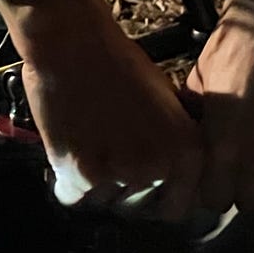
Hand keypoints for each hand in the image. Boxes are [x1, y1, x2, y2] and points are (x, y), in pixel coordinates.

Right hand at [16, 1, 204, 215]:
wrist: (74, 42)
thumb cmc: (118, 67)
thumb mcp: (169, 108)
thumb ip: (174, 150)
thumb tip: (172, 187)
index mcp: (188, 154)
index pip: (176, 209)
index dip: (154, 197)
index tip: (140, 184)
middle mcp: (159, 168)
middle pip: (137, 210)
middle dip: (121, 191)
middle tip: (107, 153)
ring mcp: (122, 174)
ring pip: (103, 205)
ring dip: (92, 186)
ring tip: (89, 143)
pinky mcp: (83, 173)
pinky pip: (70, 197)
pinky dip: (64, 180)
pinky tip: (70, 147)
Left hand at [185, 0, 253, 213]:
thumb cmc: (238, 46)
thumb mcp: (200, 85)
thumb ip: (194, 126)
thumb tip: (184, 157)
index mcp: (225, 138)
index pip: (214, 200)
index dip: (212, 194)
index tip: (216, 185)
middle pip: (248, 206)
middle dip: (241, 196)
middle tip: (243, 180)